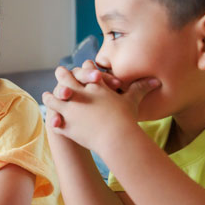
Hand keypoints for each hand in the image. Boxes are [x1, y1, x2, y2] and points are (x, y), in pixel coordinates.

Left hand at [42, 65, 159, 150]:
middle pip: (65, 77)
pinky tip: (52, 118)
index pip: (86, 69)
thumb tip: (157, 80)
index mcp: (93, 85)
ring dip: (51, 96)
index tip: (82, 67)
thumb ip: (140, 88)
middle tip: (60, 73)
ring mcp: (69, 108)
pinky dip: (53, 118)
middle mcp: (78, 93)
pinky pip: (54, 119)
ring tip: (48, 95)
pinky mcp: (65, 124)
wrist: (116, 138)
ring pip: (53, 98)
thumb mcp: (132, 101)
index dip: (85, 69)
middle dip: (63, 75)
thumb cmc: (125, 118)